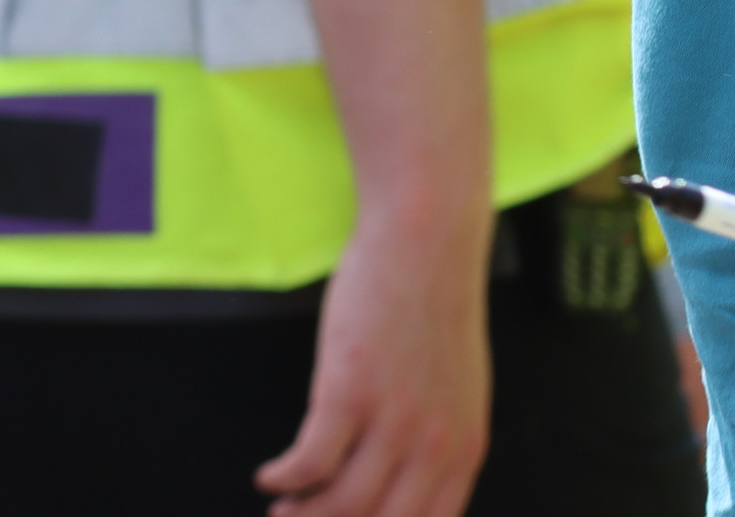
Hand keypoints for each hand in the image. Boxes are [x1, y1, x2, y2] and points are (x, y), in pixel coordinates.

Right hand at [255, 211, 491, 515]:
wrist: (425, 245)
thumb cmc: (433, 307)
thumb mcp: (456, 388)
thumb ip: (439, 436)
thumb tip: (403, 476)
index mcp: (465, 449)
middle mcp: (433, 446)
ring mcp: (391, 421)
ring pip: (342, 502)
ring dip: (303, 515)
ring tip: (281, 512)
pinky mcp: (347, 391)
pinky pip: (310, 459)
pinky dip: (284, 477)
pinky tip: (270, 477)